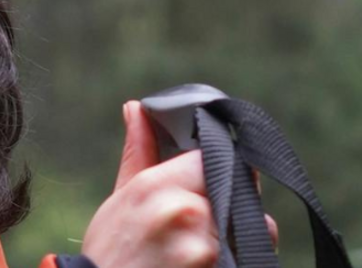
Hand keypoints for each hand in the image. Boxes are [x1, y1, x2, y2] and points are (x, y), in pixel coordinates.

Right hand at [79, 100, 277, 267]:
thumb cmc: (111, 253)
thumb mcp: (120, 199)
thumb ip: (139, 151)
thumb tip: (136, 108)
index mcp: (156, 185)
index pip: (211, 157)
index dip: (215, 168)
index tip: (208, 184)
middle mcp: (184, 209)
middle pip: (237, 190)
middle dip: (230, 201)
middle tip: (202, 222)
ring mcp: (204, 245)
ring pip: (250, 226)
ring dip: (238, 233)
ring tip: (199, 247)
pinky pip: (246, 254)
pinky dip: (235, 257)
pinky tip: (203, 262)